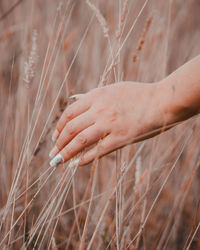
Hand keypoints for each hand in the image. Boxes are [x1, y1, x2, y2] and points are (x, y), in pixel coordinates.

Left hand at [49, 81, 169, 166]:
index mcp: (97, 95)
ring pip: (80, 140)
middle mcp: (100, 109)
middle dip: (59, 142)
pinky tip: (77, 164)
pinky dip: (85, 158)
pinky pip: (98, 150)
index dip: (59, 127)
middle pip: (71, 128)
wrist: (162, 100)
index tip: (55, 137)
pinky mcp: (121, 138)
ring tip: (58, 162)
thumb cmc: (138, 94)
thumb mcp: (113, 89)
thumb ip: (92, 95)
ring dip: (66, 153)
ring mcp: (110, 124)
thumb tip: (74, 99)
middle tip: (53, 153)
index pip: (69, 113)